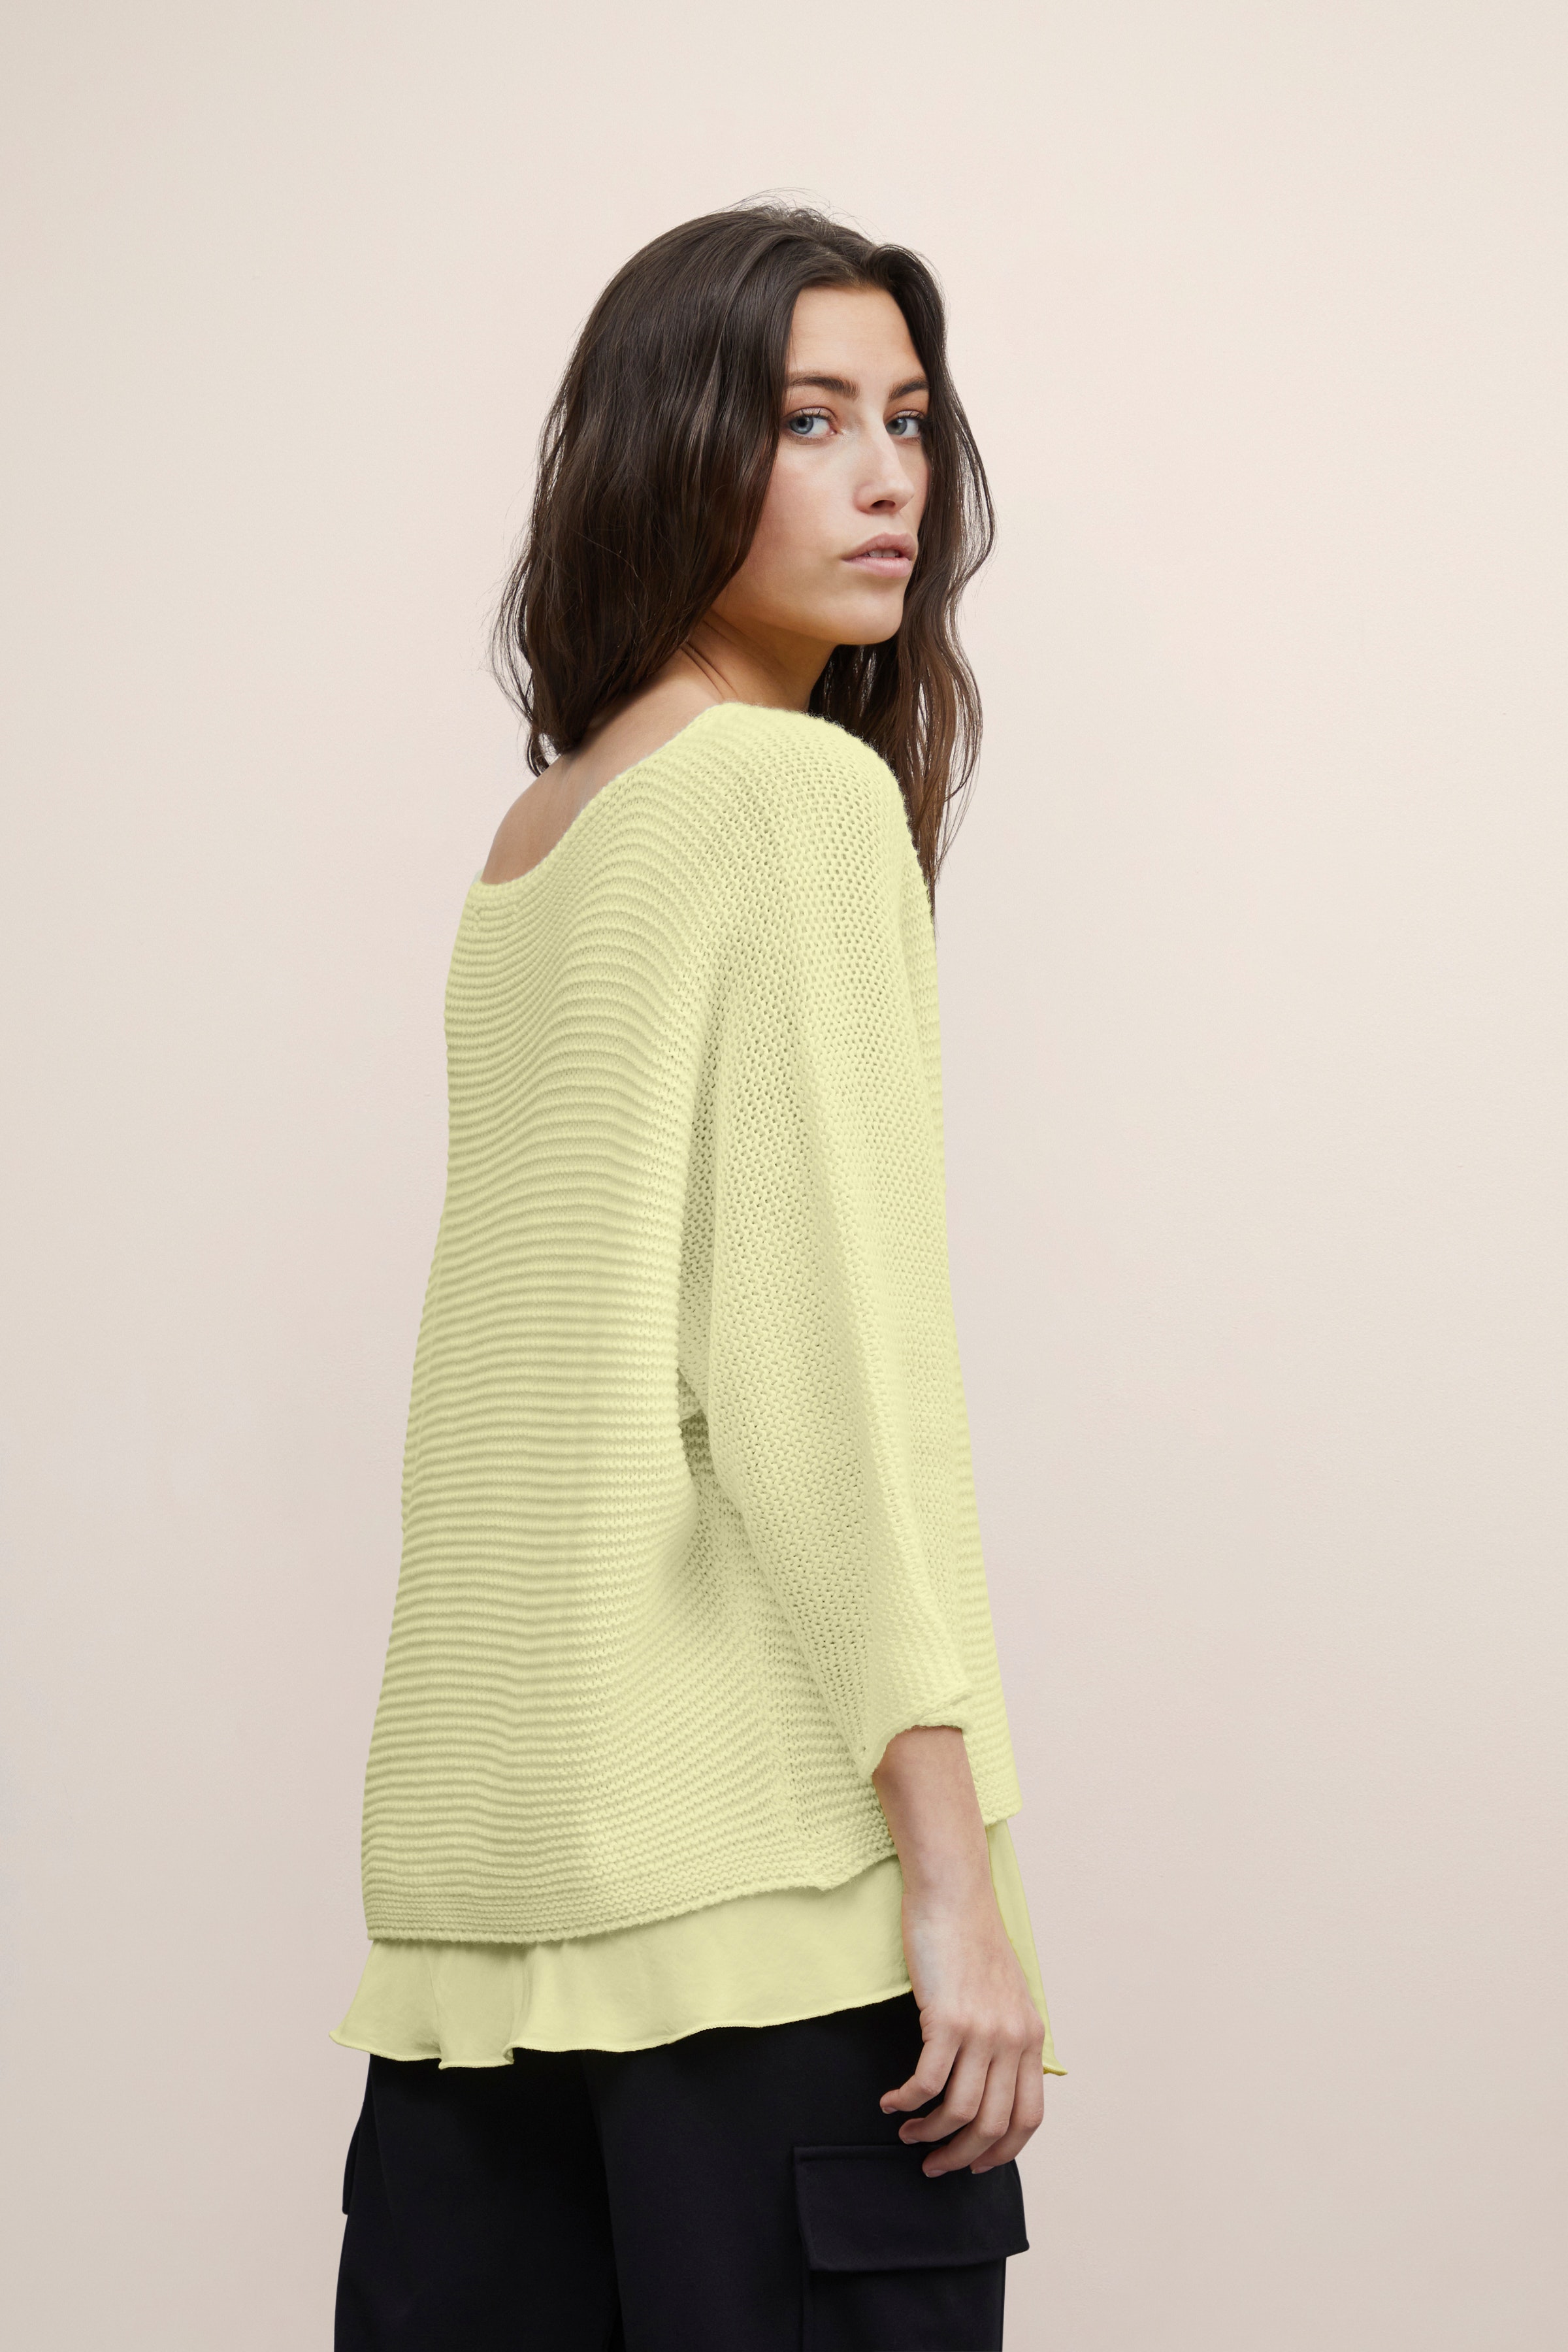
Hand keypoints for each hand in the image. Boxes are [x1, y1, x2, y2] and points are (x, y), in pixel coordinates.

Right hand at [869, 1725, 1046, 2178]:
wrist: (954, 1894)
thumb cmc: (971, 1940)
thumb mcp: (1005, 1994)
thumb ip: (1006, 2037)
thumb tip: (993, 2083)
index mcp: (1030, 2037)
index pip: (1028, 2118)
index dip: (1001, 2152)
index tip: (974, 2165)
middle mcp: (1012, 2040)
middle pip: (992, 2125)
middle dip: (960, 2154)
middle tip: (932, 2163)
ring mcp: (981, 2031)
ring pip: (958, 2110)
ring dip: (928, 2133)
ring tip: (907, 2133)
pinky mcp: (946, 2019)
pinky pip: (926, 2082)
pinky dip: (906, 2102)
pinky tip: (890, 2103)